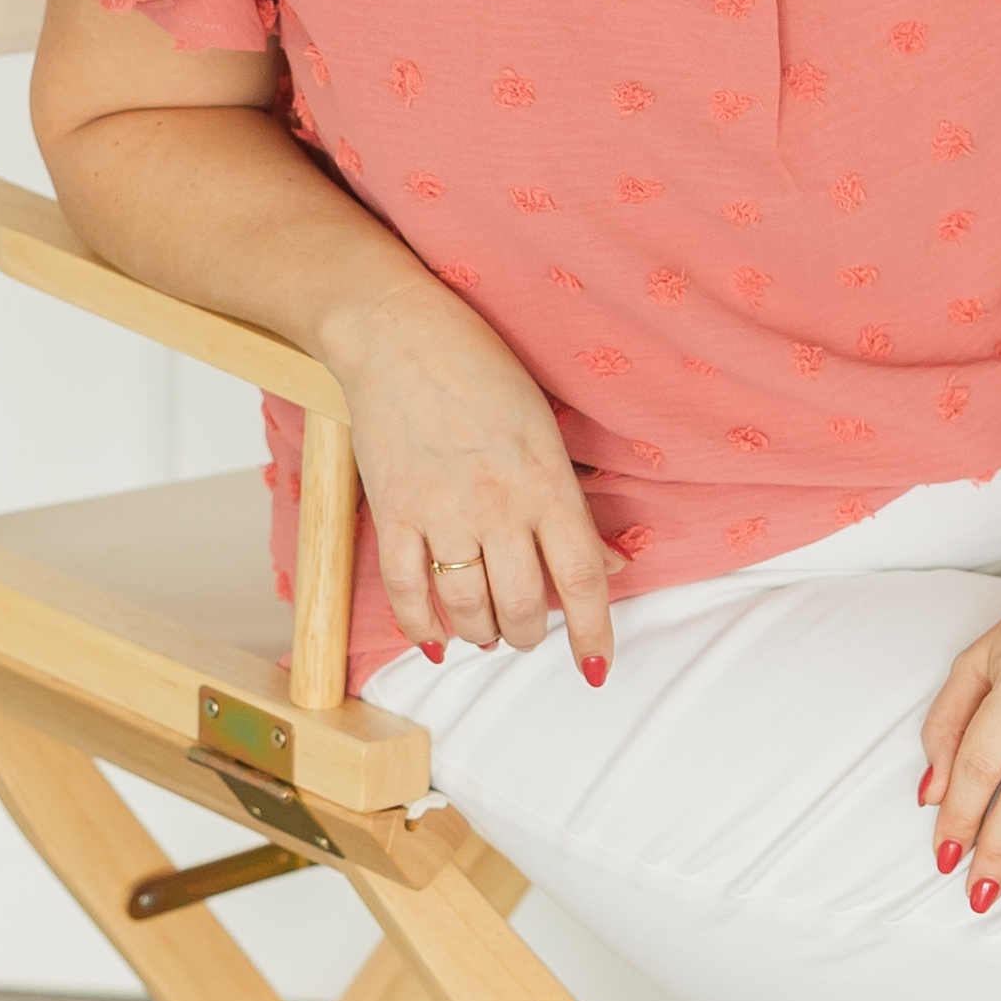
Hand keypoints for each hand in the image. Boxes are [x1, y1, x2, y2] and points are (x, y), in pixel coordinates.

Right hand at [333, 286, 617, 668]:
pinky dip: (420, 625)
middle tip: (527, 632)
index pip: (583, 578)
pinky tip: (434, 639)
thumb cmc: (479, 366)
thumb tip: (608, 565)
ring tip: (486, 632)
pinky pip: (406, 589)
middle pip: (525, 605)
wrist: (397, 332)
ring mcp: (442, 512)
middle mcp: (499, 506)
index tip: (595, 668)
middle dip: (529, 634)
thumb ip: (572, 504)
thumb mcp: (545, 429)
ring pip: (468, 607)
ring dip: (481, 633)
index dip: (593, 632)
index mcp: (547, 482)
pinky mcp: (392, 511)